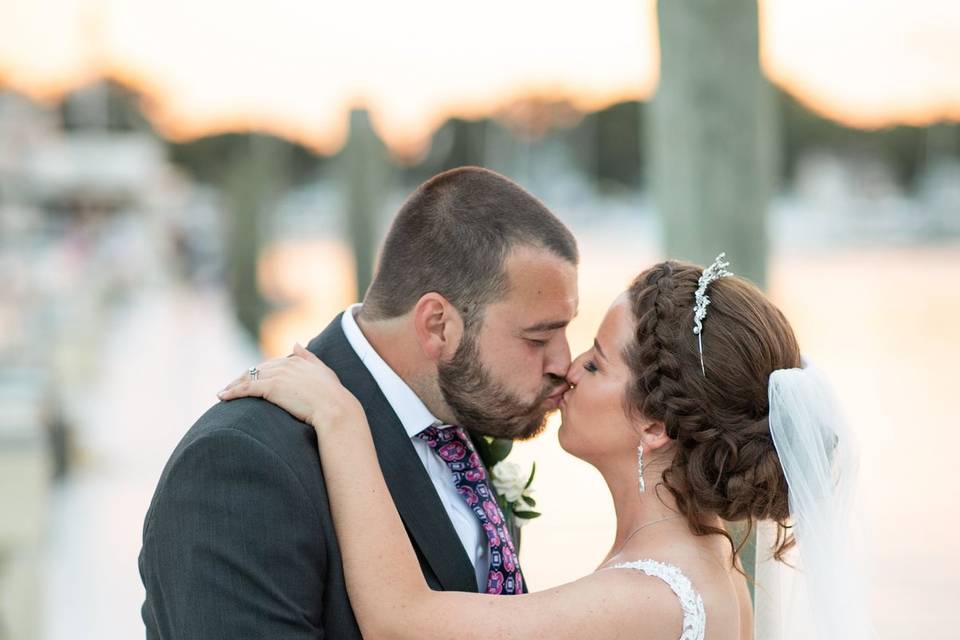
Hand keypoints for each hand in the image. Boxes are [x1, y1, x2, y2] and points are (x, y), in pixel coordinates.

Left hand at [217, 343, 362, 430]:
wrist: (334, 408)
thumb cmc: (333, 394)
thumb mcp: (322, 370)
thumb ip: (308, 357)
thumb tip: (295, 343)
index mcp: (296, 361)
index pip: (270, 364)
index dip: (258, 372)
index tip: (249, 378)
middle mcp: (285, 364)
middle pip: (256, 369)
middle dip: (242, 377)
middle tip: (231, 387)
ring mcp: (277, 375)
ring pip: (248, 378)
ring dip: (233, 385)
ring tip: (223, 393)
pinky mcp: (270, 388)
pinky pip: (246, 388)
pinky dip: (232, 392)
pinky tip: (222, 397)